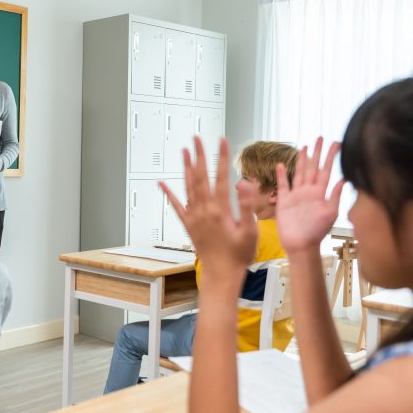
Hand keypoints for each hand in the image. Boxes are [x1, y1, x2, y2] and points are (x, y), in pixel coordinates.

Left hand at [161, 136, 257, 274]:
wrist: (221, 275)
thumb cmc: (239, 255)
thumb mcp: (250, 231)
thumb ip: (246, 206)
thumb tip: (243, 184)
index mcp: (220, 210)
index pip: (221, 177)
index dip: (221, 157)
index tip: (222, 140)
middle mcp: (204, 210)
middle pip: (200, 177)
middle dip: (199, 155)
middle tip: (197, 138)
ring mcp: (194, 217)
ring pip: (188, 187)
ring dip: (186, 168)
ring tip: (184, 151)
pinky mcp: (188, 225)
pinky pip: (176, 206)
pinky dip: (168, 193)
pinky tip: (161, 183)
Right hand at [275, 137, 344, 253]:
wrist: (301, 245)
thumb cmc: (317, 232)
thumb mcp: (330, 213)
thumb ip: (335, 196)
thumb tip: (343, 178)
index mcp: (320, 193)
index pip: (326, 170)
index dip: (331, 157)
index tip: (336, 143)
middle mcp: (309, 191)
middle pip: (313, 167)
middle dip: (317, 153)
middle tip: (320, 137)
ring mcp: (296, 195)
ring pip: (299, 173)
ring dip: (302, 160)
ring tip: (304, 147)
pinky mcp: (284, 201)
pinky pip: (282, 185)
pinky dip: (281, 175)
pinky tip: (280, 165)